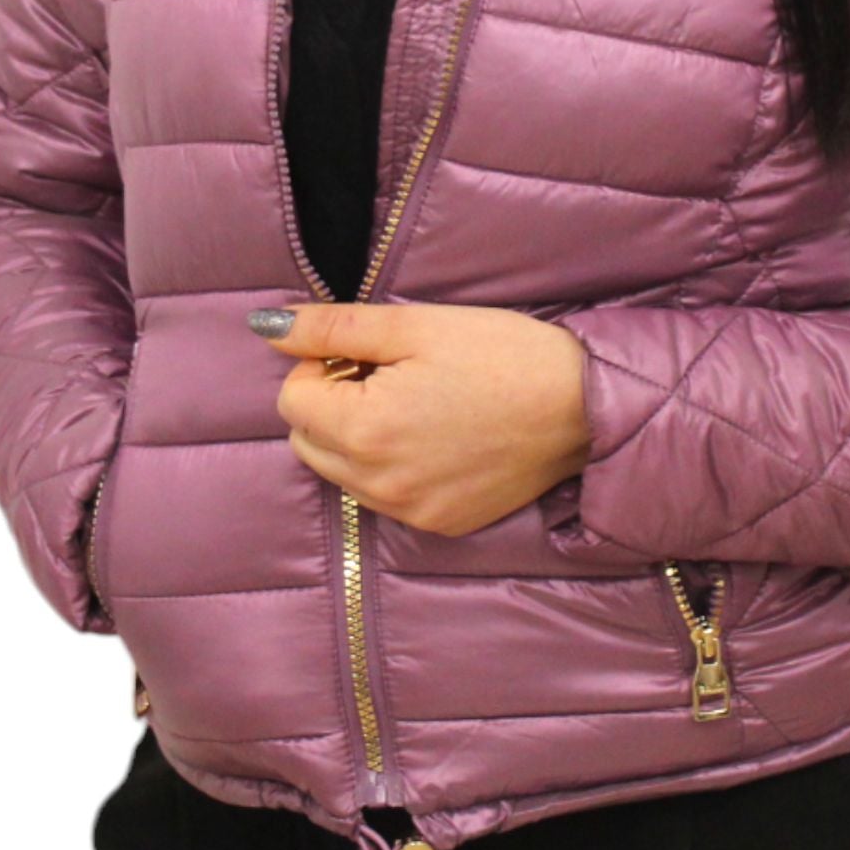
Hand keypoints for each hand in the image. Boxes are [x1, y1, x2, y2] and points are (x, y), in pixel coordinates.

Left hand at [253, 302, 591, 536]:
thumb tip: (266, 328)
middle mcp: (378, 483)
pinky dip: (394, 467)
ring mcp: (409, 511)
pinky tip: (439, 436)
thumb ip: (332, 328)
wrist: (583, 407)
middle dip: (332, 404)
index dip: (320, 365)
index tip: (366, 353)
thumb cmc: (504, 356)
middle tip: (389, 375)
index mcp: (364, 430)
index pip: (291, 398)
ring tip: (416, 405)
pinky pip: (385, 497)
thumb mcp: (415, 326)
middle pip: (307, 441)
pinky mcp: (440, 523)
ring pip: (342, 473)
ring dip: (357, 438)